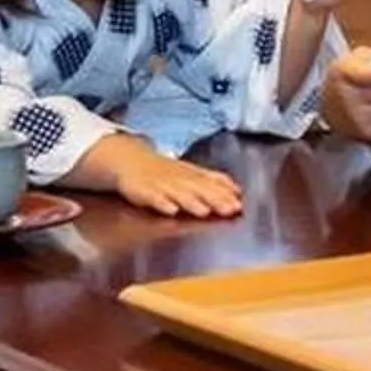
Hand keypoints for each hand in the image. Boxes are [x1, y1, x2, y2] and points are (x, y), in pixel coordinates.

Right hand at [112, 145, 243, 217]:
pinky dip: (162, 203)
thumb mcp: (191, 172)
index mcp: (192, 176)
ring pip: (178, 194)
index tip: (239, 206)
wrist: (131, 159)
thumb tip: (238, 190)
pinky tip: (171, 210)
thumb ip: (214, 180)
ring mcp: (161, 185)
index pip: (211, 184)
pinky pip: (153, 197)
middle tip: (229, 210)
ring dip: (192, 202)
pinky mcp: (143, 191)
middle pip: (198, 190)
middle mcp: (179, 180)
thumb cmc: (165, 170)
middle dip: (214, 200)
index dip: (225, 195)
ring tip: (204, 211)